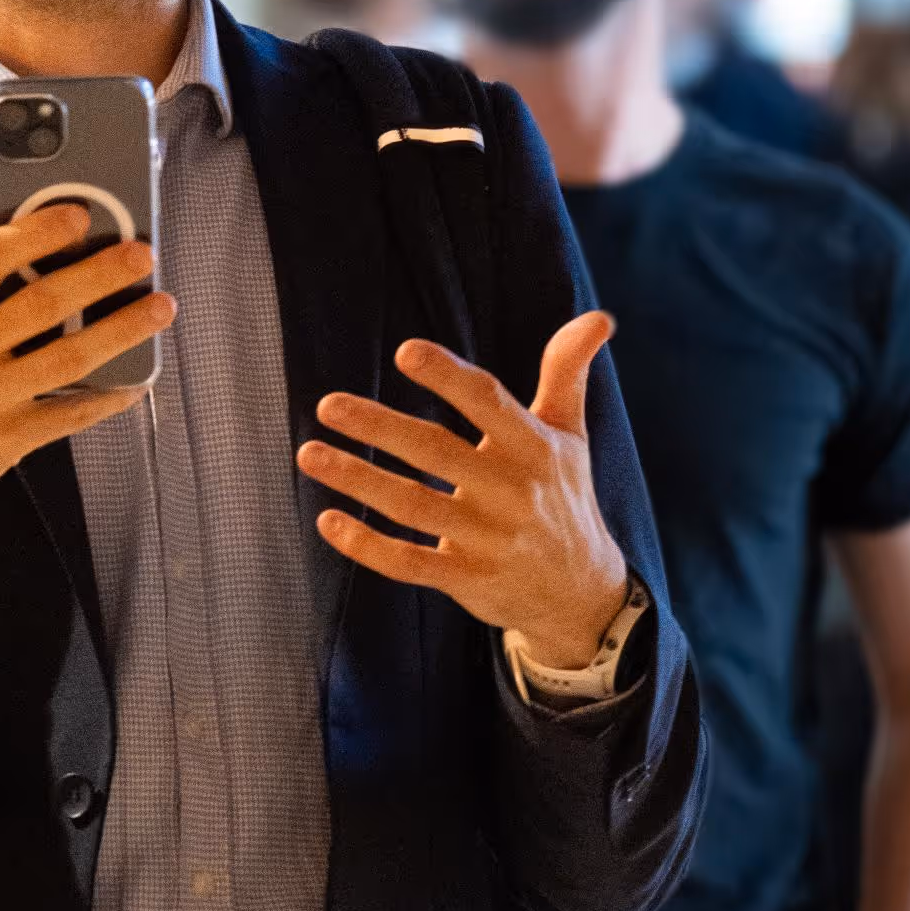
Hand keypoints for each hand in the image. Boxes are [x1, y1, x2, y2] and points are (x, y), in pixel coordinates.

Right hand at [0, 204, 175, 564]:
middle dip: (99, 275)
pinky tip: (138, 376)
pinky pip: (70, 413)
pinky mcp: (7, 439)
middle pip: (39, 306)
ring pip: (66, 359)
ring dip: (121, 330)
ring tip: (160, 306)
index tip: (80, 217)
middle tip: (140, 255)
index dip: (38, 233)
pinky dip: (108, 394)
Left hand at [296, 313, 628, 671]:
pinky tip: (328, 519)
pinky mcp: (467, 580)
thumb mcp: (570, 435)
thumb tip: (600, 316)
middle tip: (327, 405)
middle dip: (379, 428)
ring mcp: (488, 540)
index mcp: (535, 448)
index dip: (448, 376)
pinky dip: (366, 546)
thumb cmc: (563, 496)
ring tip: (309, 454)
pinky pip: (408, 562)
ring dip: (357, 480)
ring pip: (412, 507)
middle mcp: (511, 492)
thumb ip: (567, 372)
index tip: (405, 352)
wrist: (581, 593)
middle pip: (436, 453)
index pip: (488, 403)